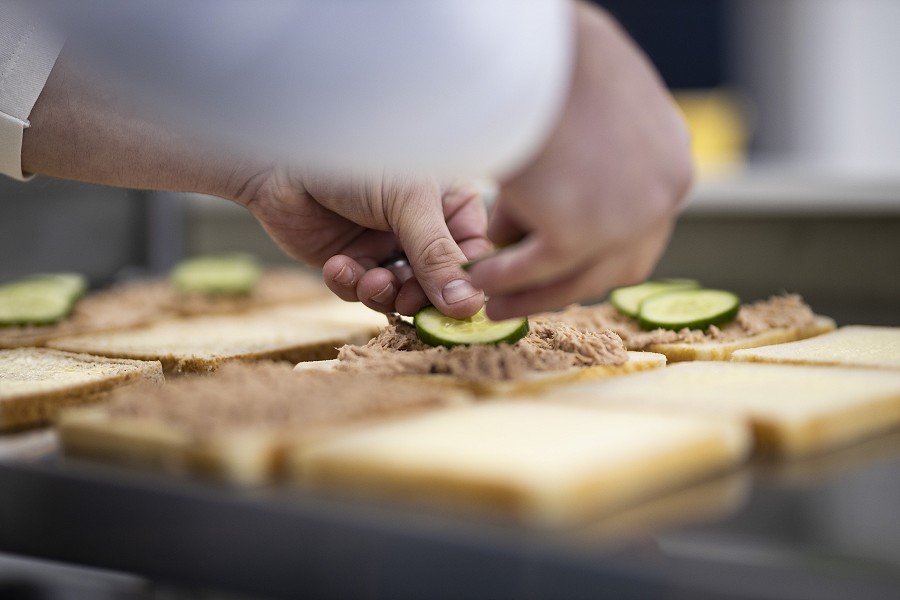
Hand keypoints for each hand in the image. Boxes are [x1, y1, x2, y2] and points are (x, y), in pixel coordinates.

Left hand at [236, 169, 490, 317]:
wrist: (282, 156)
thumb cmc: (356, 159)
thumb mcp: (408, 202)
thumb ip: (437, 255)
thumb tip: (469, 307)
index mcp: (449, 203)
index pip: (474, 254)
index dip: (467, 284)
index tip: (460, 308)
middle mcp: (422, 227)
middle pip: (437, 282)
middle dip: (419, 294)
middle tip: (406, 300)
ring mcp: (386, 245)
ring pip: (400, 292)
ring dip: (384, 293)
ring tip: (369, 281)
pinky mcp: (352, 260)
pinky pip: (361, 290)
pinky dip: (350, 285)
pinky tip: (338, 266)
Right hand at [468, 3, 693, 319]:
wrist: (542, 44)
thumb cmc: (559, 59)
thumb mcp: (597, 109)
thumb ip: (595, 153)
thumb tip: (557, 192)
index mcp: (670, 162)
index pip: (643, 232)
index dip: (600, 257)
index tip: (561, 268)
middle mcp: (662, 194)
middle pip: (618, 268)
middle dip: (565, 287)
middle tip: (523, 295)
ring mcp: (626, 216)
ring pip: (576, 275)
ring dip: (529, 291)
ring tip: (488, 293)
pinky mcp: (580, 229)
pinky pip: (537, 267)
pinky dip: (505, 278)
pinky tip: (480, 275)